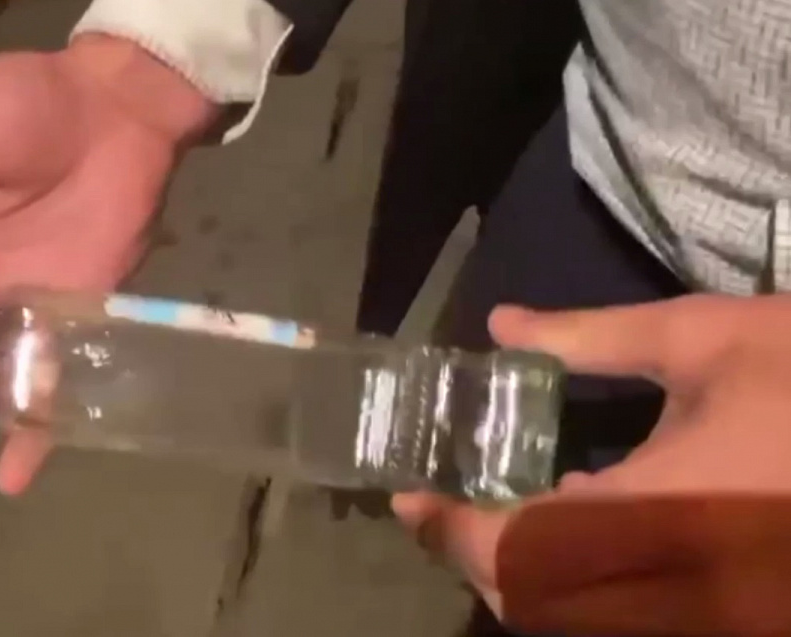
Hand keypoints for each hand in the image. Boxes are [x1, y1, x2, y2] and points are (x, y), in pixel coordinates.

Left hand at [393, 294, 790, 625]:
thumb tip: (502, 327)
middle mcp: (685, 594)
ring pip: (579, 628)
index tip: (410, 493)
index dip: (449, 528)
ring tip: (497, 520)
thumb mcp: (710, 338)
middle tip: (443, 506)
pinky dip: (581, 593)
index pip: (519, 546)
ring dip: (525, 582)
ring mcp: (715, 622)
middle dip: (475, 561)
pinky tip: (577, 541)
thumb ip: (592, 338)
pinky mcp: (737, 624)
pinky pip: (628, 623)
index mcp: (671, 515)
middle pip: (536, 607)